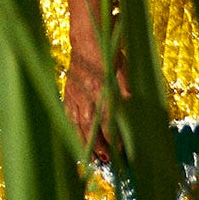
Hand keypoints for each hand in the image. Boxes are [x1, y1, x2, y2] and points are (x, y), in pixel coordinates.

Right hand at [61, 0, 117, 155]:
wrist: (86, 38)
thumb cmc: (108, 52)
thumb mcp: (122, 66)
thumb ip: (124, 85)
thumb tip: (130, 101)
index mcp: (100, 89)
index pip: (108, 119)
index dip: (115, 136)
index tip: (122, 150)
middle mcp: (86, 96)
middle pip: (91, 127)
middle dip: (99, 145)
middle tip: (107, 160)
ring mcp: (75, 96)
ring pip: (78, 125)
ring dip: (85, 142)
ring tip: (91, 158)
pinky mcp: (68, 94)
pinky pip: (68, 116)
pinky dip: (72, 130)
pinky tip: (76, 141)